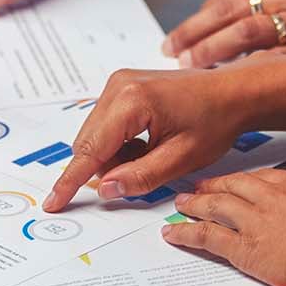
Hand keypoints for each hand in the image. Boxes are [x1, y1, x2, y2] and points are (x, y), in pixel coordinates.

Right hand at [41, 62, 268, 212]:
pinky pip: (105, 125)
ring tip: (153, 154)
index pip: (90, 150)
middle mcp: (118, 86)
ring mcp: (118, 83)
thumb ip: (141, 176)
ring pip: (95, 136)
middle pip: (88, 143)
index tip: (53, 202)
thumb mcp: (181, 158)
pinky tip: (148, 143)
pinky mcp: (122, 86)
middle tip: (142, 175)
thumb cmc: (215, 119)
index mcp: (131, 101)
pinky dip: (120, 143)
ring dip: (115, 156)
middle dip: (107, 167)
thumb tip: (106, 189)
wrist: (232, 92)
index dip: (70, 181)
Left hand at [163, 0, 285, 67]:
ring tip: (191, 66)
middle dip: (196, 33)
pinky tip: (231, 81)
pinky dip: (250, 71)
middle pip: (231, 12)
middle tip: (173, 49)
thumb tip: (254, 6)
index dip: (205, 12)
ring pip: (247, 35)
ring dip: (213, 53)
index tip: (186, 29)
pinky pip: (279, 61)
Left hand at [163, 169, 285, 285]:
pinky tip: (174, 233)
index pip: (263, 178)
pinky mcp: (245, 247)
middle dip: (215, 185)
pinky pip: (208, 237)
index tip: (237, 179)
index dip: (244, 179)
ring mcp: (255, 221)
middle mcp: (271, 198)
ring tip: (182, 203)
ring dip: (196, 204)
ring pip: (215, 207)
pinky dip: (187, 233)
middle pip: (234, 186)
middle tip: (200, 185)